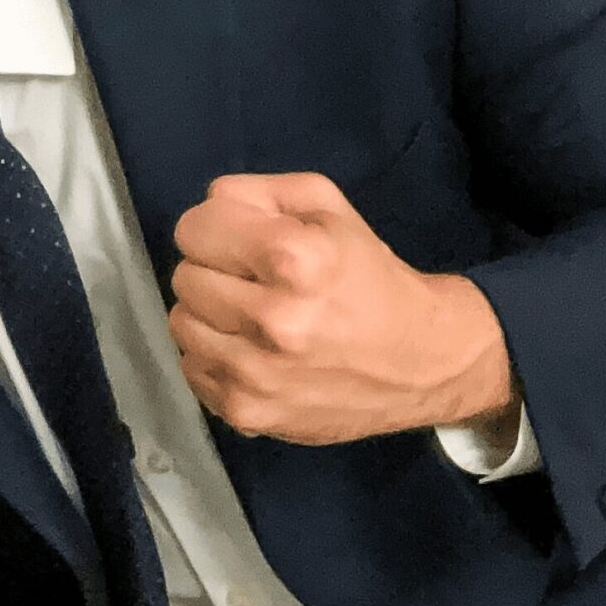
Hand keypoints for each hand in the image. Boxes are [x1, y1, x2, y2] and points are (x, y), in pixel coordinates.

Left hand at [168, 173, 518, 445]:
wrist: (424, 363)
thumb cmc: (369, 276)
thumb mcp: (327, 208)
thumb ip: (256, 192)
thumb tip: (206, 206)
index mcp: (296, 260)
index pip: (193, 230)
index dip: (215, 229)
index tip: (244, 241)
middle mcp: (273, 321)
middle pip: (185, 277)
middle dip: (215, 272)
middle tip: (255, 282)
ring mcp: (256, 374)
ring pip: (181, 324)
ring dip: (210, 316)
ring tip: (253, 318)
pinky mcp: (247, 413)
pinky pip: (192, 369)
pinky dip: (214, 357)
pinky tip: (255, 352)